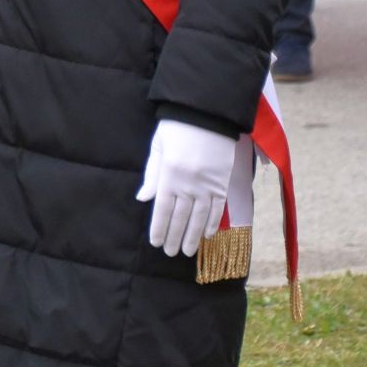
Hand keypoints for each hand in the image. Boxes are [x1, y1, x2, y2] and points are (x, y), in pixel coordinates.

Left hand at [136, 118, 237, 257]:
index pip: (162, 209)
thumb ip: (152, 175)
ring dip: (192, 236)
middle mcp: (188, 183)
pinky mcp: (222, 182)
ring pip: (199, 217)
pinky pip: (217, 208)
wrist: (207, 114)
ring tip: (186, 251)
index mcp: (169, 175)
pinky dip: (212, 223)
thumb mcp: (158, 147)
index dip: (159, 229)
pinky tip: (206, 235)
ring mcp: (207, 184)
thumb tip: (143, 199)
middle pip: (180, 217)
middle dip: (174, 237)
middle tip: (171, 253)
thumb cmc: (176, 127)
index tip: (156, 243)